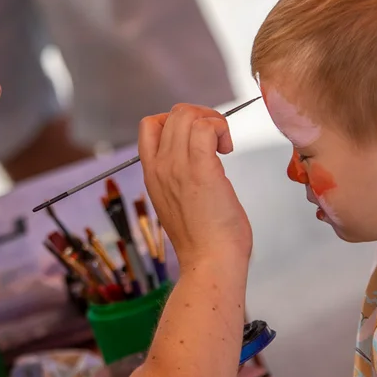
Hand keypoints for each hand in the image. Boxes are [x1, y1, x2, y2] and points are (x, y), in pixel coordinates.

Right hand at [138, 104, 251, 267]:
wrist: (209, 262)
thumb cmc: (202, 240)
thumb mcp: (176, 203)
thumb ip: (178, 180)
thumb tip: (196, 162)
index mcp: (152, 174)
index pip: (149, 126)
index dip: (175, 121)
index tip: (196, 140)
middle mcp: (160, 166)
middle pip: (173, 114)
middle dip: (201, 117)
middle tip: (217, 141)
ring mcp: (178, 166)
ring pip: (188, 114)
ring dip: (212, 121)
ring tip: (222, 146)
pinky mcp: (201, 169)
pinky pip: (206, 127)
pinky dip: (220, 129)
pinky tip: (227, 149)